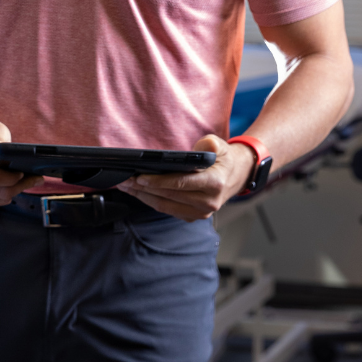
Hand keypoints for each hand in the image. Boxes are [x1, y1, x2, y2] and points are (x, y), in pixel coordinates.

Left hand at [117, 133, 253, 220]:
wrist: (237, 176)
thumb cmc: (224, 158)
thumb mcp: (219, 144)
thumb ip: (206, 144)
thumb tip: (188, 152)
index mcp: (214, 183)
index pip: (181, 183)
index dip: (158, 181)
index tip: (139, 177)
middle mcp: (209, 202)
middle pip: (169, 196)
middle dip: (143, 188)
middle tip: (124, 180)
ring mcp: (201, 212)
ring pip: (165, 206)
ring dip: (143, 196)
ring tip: (126, 187)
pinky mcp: (194, 217)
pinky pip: (168, 210)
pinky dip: (151, 201)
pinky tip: (138, 193)